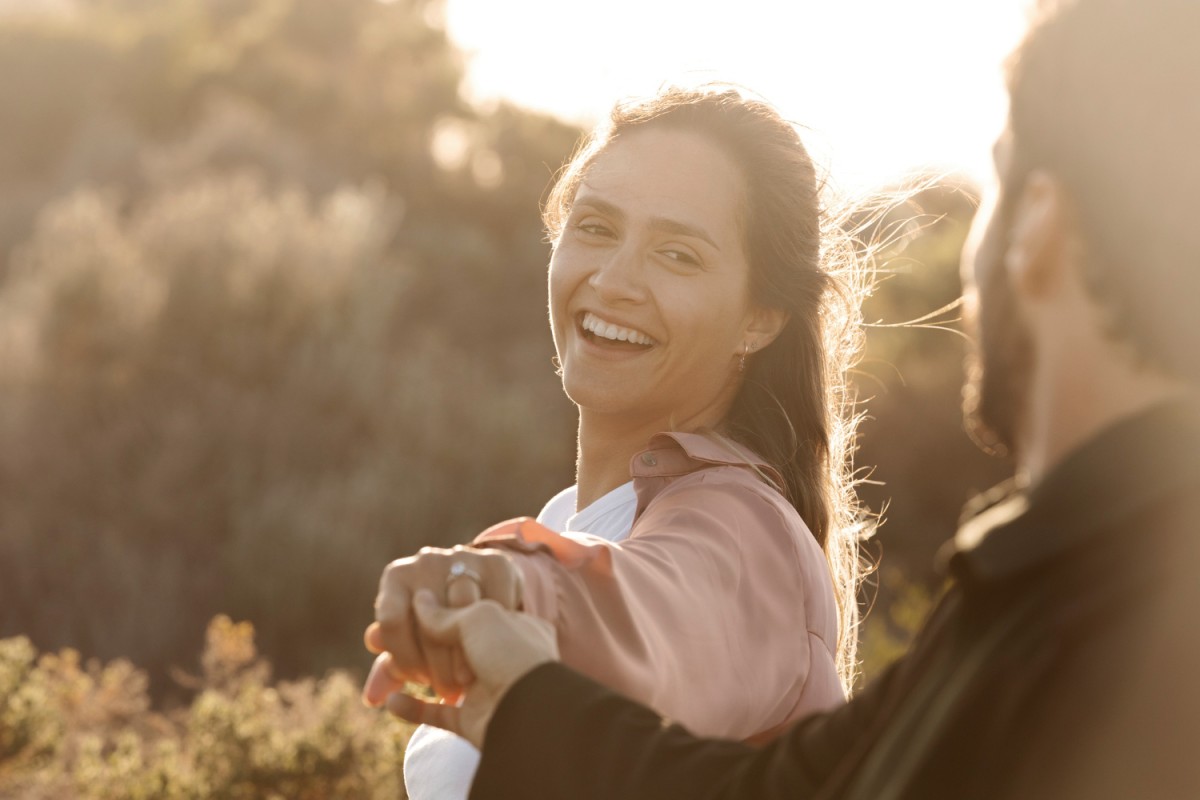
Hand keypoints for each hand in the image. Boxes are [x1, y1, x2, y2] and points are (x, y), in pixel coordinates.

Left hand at [362, 545, 522, 705]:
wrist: (475, 583)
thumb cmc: (433, 622)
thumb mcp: (411, 641)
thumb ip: (391, 668)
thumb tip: (373, 697)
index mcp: (397, 577)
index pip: (392, 621)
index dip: (404, 657)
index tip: (418, 679)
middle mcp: (426, 561)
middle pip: (430, 620)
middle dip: (437, 665)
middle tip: (447, 690)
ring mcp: (463, 558)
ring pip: (465, 610)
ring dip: (467, 653)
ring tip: (468, 678)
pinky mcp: (497, 562)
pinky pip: (496, 601)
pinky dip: (497, 630)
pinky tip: (492, 650)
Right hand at [385, 590, 558, 747]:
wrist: (528, 711)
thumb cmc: (510, 652)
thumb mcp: (478, 616)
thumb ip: (444, 611)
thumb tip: (419, 601)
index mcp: (511, 622)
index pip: (468, 606)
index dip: (439, 604)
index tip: (413, 600)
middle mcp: (500, 651)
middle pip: (450, 641)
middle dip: (420, 640)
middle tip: (382, 639)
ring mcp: (486, 685)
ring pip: (440, 673)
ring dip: (414, 670)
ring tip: (387, 667)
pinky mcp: (471, 718)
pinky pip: (435, 713)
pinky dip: (412, 708)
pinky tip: (390, 702)